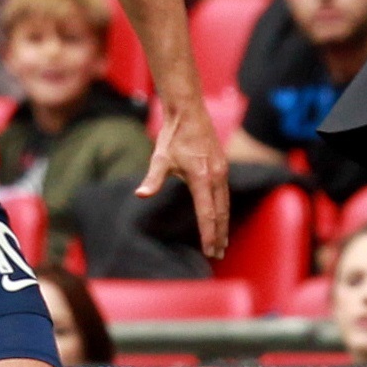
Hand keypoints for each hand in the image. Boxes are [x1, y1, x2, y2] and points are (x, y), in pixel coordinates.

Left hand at [138, 97, 229, 258]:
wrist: (188, 112)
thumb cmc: (173, 135)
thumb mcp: (160, 158)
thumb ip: (153, 179)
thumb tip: (140, 194)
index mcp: (202, 178)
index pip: (207, 214)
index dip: (208, 235)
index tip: (209, 251)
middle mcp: (216, 177)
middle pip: (220, 214)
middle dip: (219, 235)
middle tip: (218, 255)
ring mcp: (222, 171)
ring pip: (225, 204)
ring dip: (224, 224)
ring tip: (222, 241)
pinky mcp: (222, 166)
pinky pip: (225, 194)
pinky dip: (224, 209)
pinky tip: (221, 216)